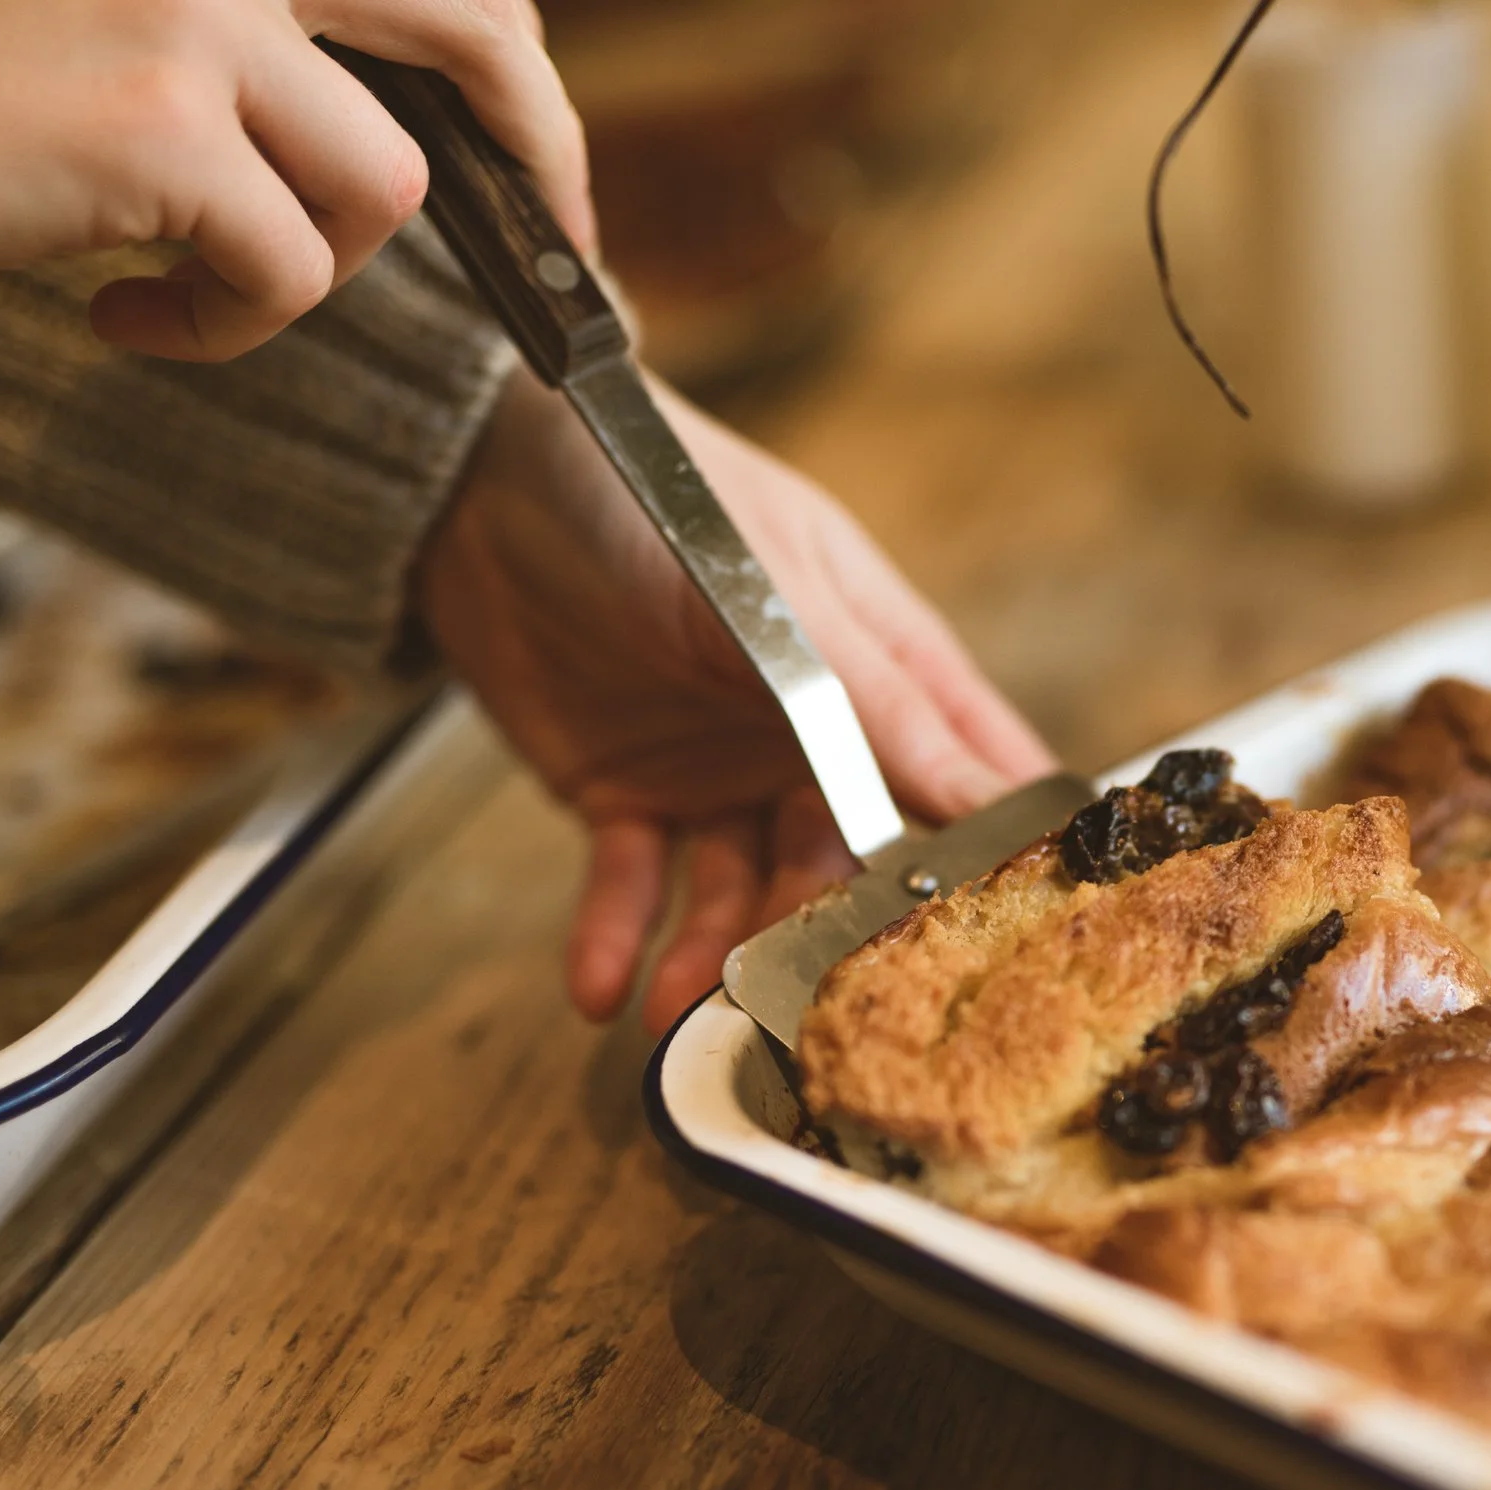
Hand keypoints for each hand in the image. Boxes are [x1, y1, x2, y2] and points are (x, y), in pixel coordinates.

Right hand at [0, 0, 592, 359]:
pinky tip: (124, 317)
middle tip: (560, 227)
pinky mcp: (158, 120)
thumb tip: (392, 105)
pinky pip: (288, 272)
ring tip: (192, 281)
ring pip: (387, 180)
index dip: (502, 49)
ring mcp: (194, 5)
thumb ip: (243, 34)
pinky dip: (224, 327)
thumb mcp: (111, 22)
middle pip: (475, 21)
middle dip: (541, 138)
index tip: (528, 130)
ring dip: (314, 263)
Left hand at [416, 369, 1058, 1033]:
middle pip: (851, 863)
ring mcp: (722, 770)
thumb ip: (881, 707)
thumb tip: (1002, 797)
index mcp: (880, 668)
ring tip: (673, 1008)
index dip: (998, 856)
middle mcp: (814, 733)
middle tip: (810, 1009)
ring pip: (741, 891)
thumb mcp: (779, 601)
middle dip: (828, 937)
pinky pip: (633, 886)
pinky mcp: (627, 795)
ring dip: (710, 954)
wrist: (472, 480)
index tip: (1019, 948)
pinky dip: (615, 938)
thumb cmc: (653, 495)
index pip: (970, 774)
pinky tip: (598, 987)